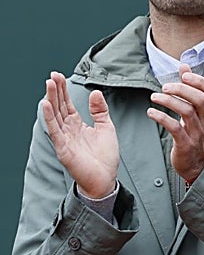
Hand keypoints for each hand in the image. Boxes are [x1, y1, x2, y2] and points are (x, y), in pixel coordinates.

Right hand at [41, 72, 118, 198]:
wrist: (105, 178)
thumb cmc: (105, 157)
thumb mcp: (106, 128)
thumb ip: (100, 111)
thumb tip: (96, 92)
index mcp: (77, 124)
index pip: (67, 104)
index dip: (63, 90)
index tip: (59, 76)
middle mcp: (68, 129)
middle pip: (59, 106)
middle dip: (56, 91)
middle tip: (52, 75)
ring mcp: (64, 138)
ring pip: (55, 115)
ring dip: (51, 99)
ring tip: (49, 85)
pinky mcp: (63, 148)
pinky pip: (55, 130)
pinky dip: (50, 118)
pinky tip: (46, 105)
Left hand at [147, 63, 203, 182]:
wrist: (198, 166)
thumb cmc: (195, 136)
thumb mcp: (196, 113)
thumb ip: (190, 89)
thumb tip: (184, 66)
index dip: (200, 81)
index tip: (185, 74)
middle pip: (199, 100)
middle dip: (181, 89)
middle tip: (165, 87)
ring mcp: (196, 133)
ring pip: (187, 112)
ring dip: (168, 102)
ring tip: (154, 98)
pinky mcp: (185, 144)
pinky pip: (175, 128)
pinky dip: (162, 118)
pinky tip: (151, 112)